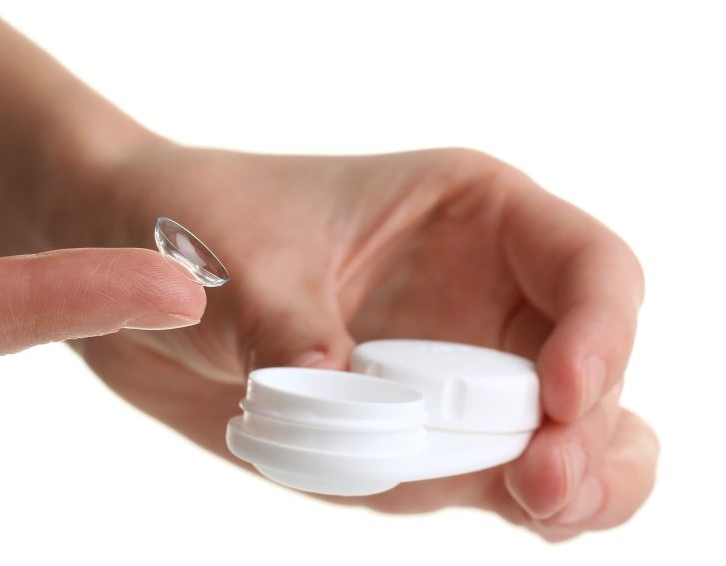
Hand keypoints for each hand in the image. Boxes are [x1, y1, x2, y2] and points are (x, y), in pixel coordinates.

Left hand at [66, 143, 657, 540]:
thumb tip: (335, 394)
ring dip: (570, 485)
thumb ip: (292, 328)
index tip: (559, 398)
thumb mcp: (241, 260)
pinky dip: (506, 503)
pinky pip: (484, 477)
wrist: (123, 262)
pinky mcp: (409, 433)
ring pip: (561, 438)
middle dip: (592, 434)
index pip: (590, 270)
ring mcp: (449, 372)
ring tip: (537, 506)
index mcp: (472, 215)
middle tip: (542, 486)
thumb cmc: (193, 220)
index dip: (602, 335)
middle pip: (593, 370)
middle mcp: (479, 296)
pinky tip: (508, 510)